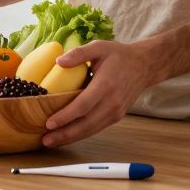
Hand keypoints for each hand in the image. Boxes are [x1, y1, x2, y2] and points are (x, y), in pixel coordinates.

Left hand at [41, 39, 159, 147]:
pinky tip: (67, 136)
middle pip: (86, 124)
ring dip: (71, 138)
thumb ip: (79, 54)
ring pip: (91, 130)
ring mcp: (116, 111)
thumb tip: (58, 62)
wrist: (144, 66)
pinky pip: (96, 128)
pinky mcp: (116, 116)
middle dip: (65, 134)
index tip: (49, 123)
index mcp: (106, 85)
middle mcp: (112, 102)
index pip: (83, 106)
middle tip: (45, 140)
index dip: (65, 116)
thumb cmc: (119, 55)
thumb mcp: (99, 47)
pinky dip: (81, 134)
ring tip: (52, 141)